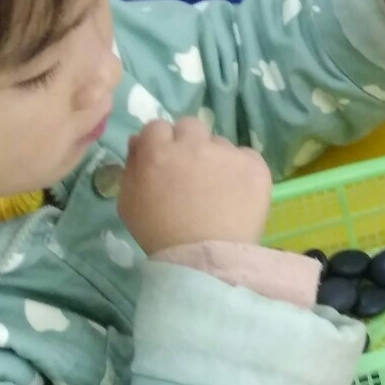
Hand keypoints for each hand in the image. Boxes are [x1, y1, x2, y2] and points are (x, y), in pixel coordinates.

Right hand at [117, 117, 271, 254]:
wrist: (204, 259)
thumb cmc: (159, 233)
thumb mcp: (129, 202)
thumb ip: (132, 166)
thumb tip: (140, 141)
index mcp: (159, 152)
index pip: (157, 127)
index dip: (160, 143)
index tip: (165, 162)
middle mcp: (194, 145)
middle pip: (190, 126)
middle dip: (188, 143)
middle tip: (191, 171)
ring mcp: (228, 154)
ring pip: (219, 143)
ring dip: (215, 158)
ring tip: (217, 190)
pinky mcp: (255, 166)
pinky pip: (247, 157)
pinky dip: (242, 170)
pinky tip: (237, 193)